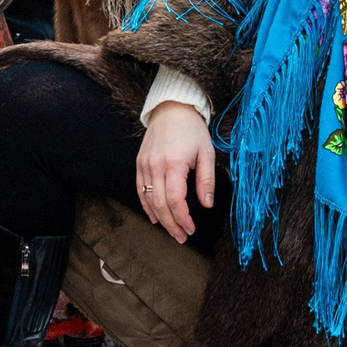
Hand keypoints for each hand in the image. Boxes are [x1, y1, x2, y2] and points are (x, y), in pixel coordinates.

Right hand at [137, 101, 214, 242]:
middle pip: (160, 203)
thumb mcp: (207, 153)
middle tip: (182, 237)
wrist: (171, 109)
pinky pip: (140, 190)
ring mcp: (144, 164)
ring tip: (171, 231)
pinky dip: (146, 206)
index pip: (175, 199)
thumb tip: (207, 204)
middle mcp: (156, 165)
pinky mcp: (139, 163)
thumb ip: (206, 180)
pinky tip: (155, 217)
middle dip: (171, 224)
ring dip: (160, 218)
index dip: (182, 218)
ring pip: (148, 199)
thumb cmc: (192, 130)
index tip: (191, 229)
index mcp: (174, 163)